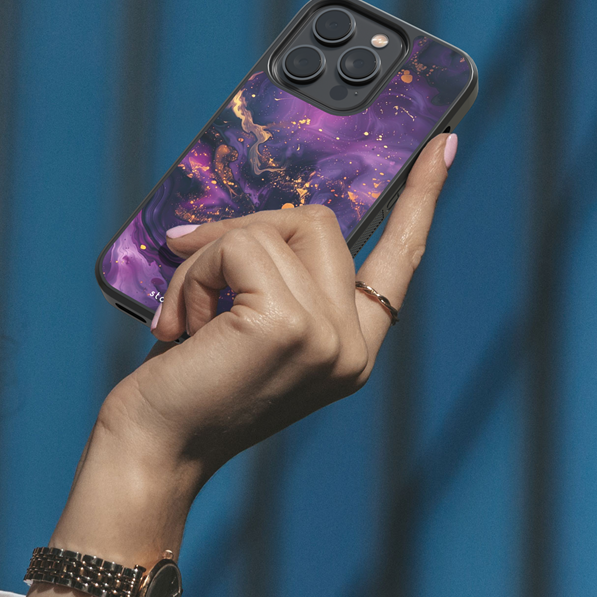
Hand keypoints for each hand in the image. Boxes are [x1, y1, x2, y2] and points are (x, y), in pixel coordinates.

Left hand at [102, 131, 456, 482]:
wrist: (152, 451)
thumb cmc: (188, 385)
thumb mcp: (245, 320)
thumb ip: (274, 273)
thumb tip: (262, 214)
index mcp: (351, 345)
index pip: (400, 260)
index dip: (422, 199)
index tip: (445, 144)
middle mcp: (353, 346)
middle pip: (315, 222)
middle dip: (240, 233)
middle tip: (190, 270)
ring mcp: (328, 336)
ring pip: (272, 228)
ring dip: (207, 258)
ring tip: (183, 318)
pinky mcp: (289, 326)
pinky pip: (239, 246)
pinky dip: (195, 271)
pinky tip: (180, 325)